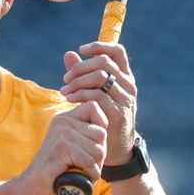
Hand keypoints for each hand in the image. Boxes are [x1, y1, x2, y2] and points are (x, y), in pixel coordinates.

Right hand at [22, 100, 107, 194]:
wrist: (33, 185)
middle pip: (101, 133)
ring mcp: (62, 133)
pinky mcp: (62, 147)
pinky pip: (89, 161)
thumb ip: (83, 133)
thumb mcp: (70, 145)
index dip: (101, 125)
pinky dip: (90, 174)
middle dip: (100, 153)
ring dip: (95, 166)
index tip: (93, 143)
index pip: (94, 107)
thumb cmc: (56, 169)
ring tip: (82, 172)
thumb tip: (106, 126)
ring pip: (98, 149)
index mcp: (64, 118)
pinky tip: (82, 177)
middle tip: (86, 164)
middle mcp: (62, 121)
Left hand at [60, 42, 136, 165]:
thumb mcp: (93, 92)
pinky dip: (79, 95)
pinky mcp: (118, 113)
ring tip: (64, 91)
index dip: (99, 46)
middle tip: (66, 78)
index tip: (81, 49)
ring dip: (78, 81)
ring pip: (100, 77)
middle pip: (104, 63)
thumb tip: (69, 54)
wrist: (114, 148)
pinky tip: (69, 100)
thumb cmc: (101, 116)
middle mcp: (129, 86)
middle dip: (80, 68)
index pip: (117, 52)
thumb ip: (82, 74)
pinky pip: (97, 96)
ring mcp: (125, 100)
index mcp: (125, 77)